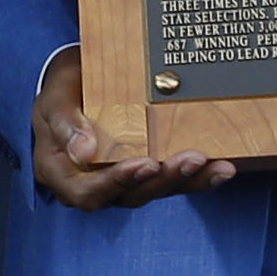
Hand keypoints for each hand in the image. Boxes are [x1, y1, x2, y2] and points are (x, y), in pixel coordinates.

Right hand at [28, 49, 235, 209]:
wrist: (79, 79)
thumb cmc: (63, 88)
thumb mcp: (54, 97)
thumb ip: (65, 122)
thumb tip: (84, 152)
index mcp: (62, 172)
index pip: (88, 192)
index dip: (117, 182)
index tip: (144, 163)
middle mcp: (93, 184)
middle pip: (129, 195)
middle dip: (163, 179)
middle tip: (191, 159)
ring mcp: (122, 180)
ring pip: (155, 190)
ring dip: (185, 180)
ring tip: (212, 164)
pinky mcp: (146, 172)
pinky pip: (172, 180)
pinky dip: (198, 177)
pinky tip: (222, 168)